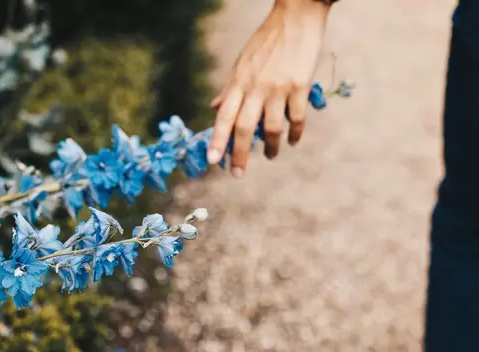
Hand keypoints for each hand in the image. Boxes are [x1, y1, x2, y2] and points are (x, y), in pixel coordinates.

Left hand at [207, 0, 330, 177]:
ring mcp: (278, 88)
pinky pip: (297, 118)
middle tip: (237, 173)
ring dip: (271, 147)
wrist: (296, 17)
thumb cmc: (266, 41)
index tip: (213, 161)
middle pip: (244, 128)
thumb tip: (213, 108)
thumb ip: (228, 88)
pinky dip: (295, 134)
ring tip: (271, 156)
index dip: (217, 141)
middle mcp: (255, 87)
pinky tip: (292, 141)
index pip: (224, 117)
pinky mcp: (300, 86)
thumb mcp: (240, 62)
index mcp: (239, 82)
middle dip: (240, 155)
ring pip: (272, 128)